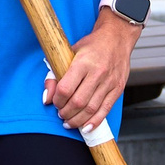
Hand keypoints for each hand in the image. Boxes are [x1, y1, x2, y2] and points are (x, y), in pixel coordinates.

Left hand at [45, 13, 138, 133]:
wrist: (117, 38)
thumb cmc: (92, 45)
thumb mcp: (69, 53)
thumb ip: (55, 74)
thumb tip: (47, 98)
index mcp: (83, 62)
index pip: (66, 89)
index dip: (57, 100)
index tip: (55, 102)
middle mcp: (98, 73)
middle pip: (78, 102)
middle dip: (66, 113)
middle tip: (61, 114)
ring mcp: (109, 82)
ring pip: (91, 109)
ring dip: (77, 120)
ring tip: (69, 121)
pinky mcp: (118, 89)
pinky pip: (105, 110)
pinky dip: (94, 122)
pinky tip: (86, 127)